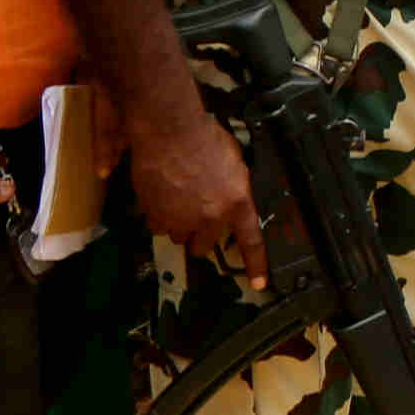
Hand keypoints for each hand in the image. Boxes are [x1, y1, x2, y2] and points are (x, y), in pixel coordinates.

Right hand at [132, 110, 263, 291]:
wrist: (171, 131)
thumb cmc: (207, 138)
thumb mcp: (234, 163)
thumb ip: (234, 188)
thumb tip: (229, 198)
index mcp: (236, 204)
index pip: (250, 241)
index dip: (256, 265)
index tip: (260, 284)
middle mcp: (210, 218)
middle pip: (203, 246)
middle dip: (200, 235)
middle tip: (196, 215)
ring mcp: (180, 218)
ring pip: (178, 236)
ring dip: (178, 225)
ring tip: (177, 199)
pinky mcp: (154, 213)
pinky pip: (156, 225)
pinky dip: (157, 215)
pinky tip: (160, 195)